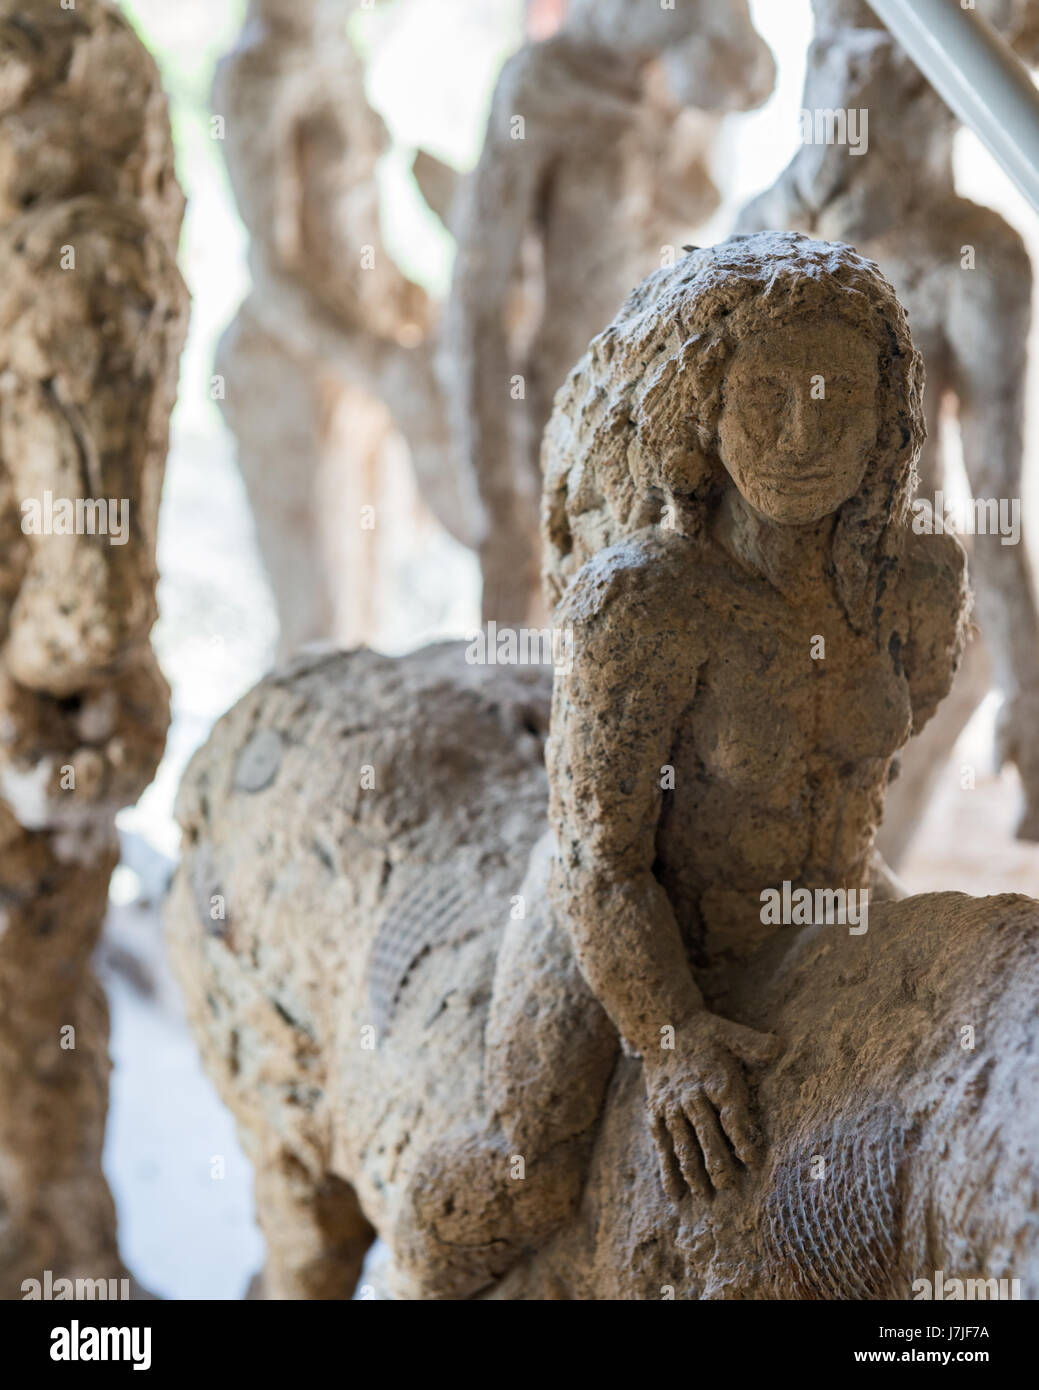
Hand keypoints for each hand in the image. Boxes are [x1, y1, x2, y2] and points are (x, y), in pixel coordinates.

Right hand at [644, 1010, 778, 1202]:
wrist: (661, 1027)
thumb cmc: (704, 1033)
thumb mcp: (730, 1031)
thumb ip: (754, 1043)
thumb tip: (779, 1046)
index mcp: (713, 1078)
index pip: (730, 1114)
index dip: (741, 1138)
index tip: (753, 1161)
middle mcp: (691, 1096)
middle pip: (706, 1134)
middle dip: (718, 1163)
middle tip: (730, 1188)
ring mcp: (671, 1107)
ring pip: (683, 1144)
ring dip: (693, 1171)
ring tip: (705, 1195)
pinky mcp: (656, 1114)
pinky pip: (662, 1145)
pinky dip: (667, 1170)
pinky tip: (675, 1194)